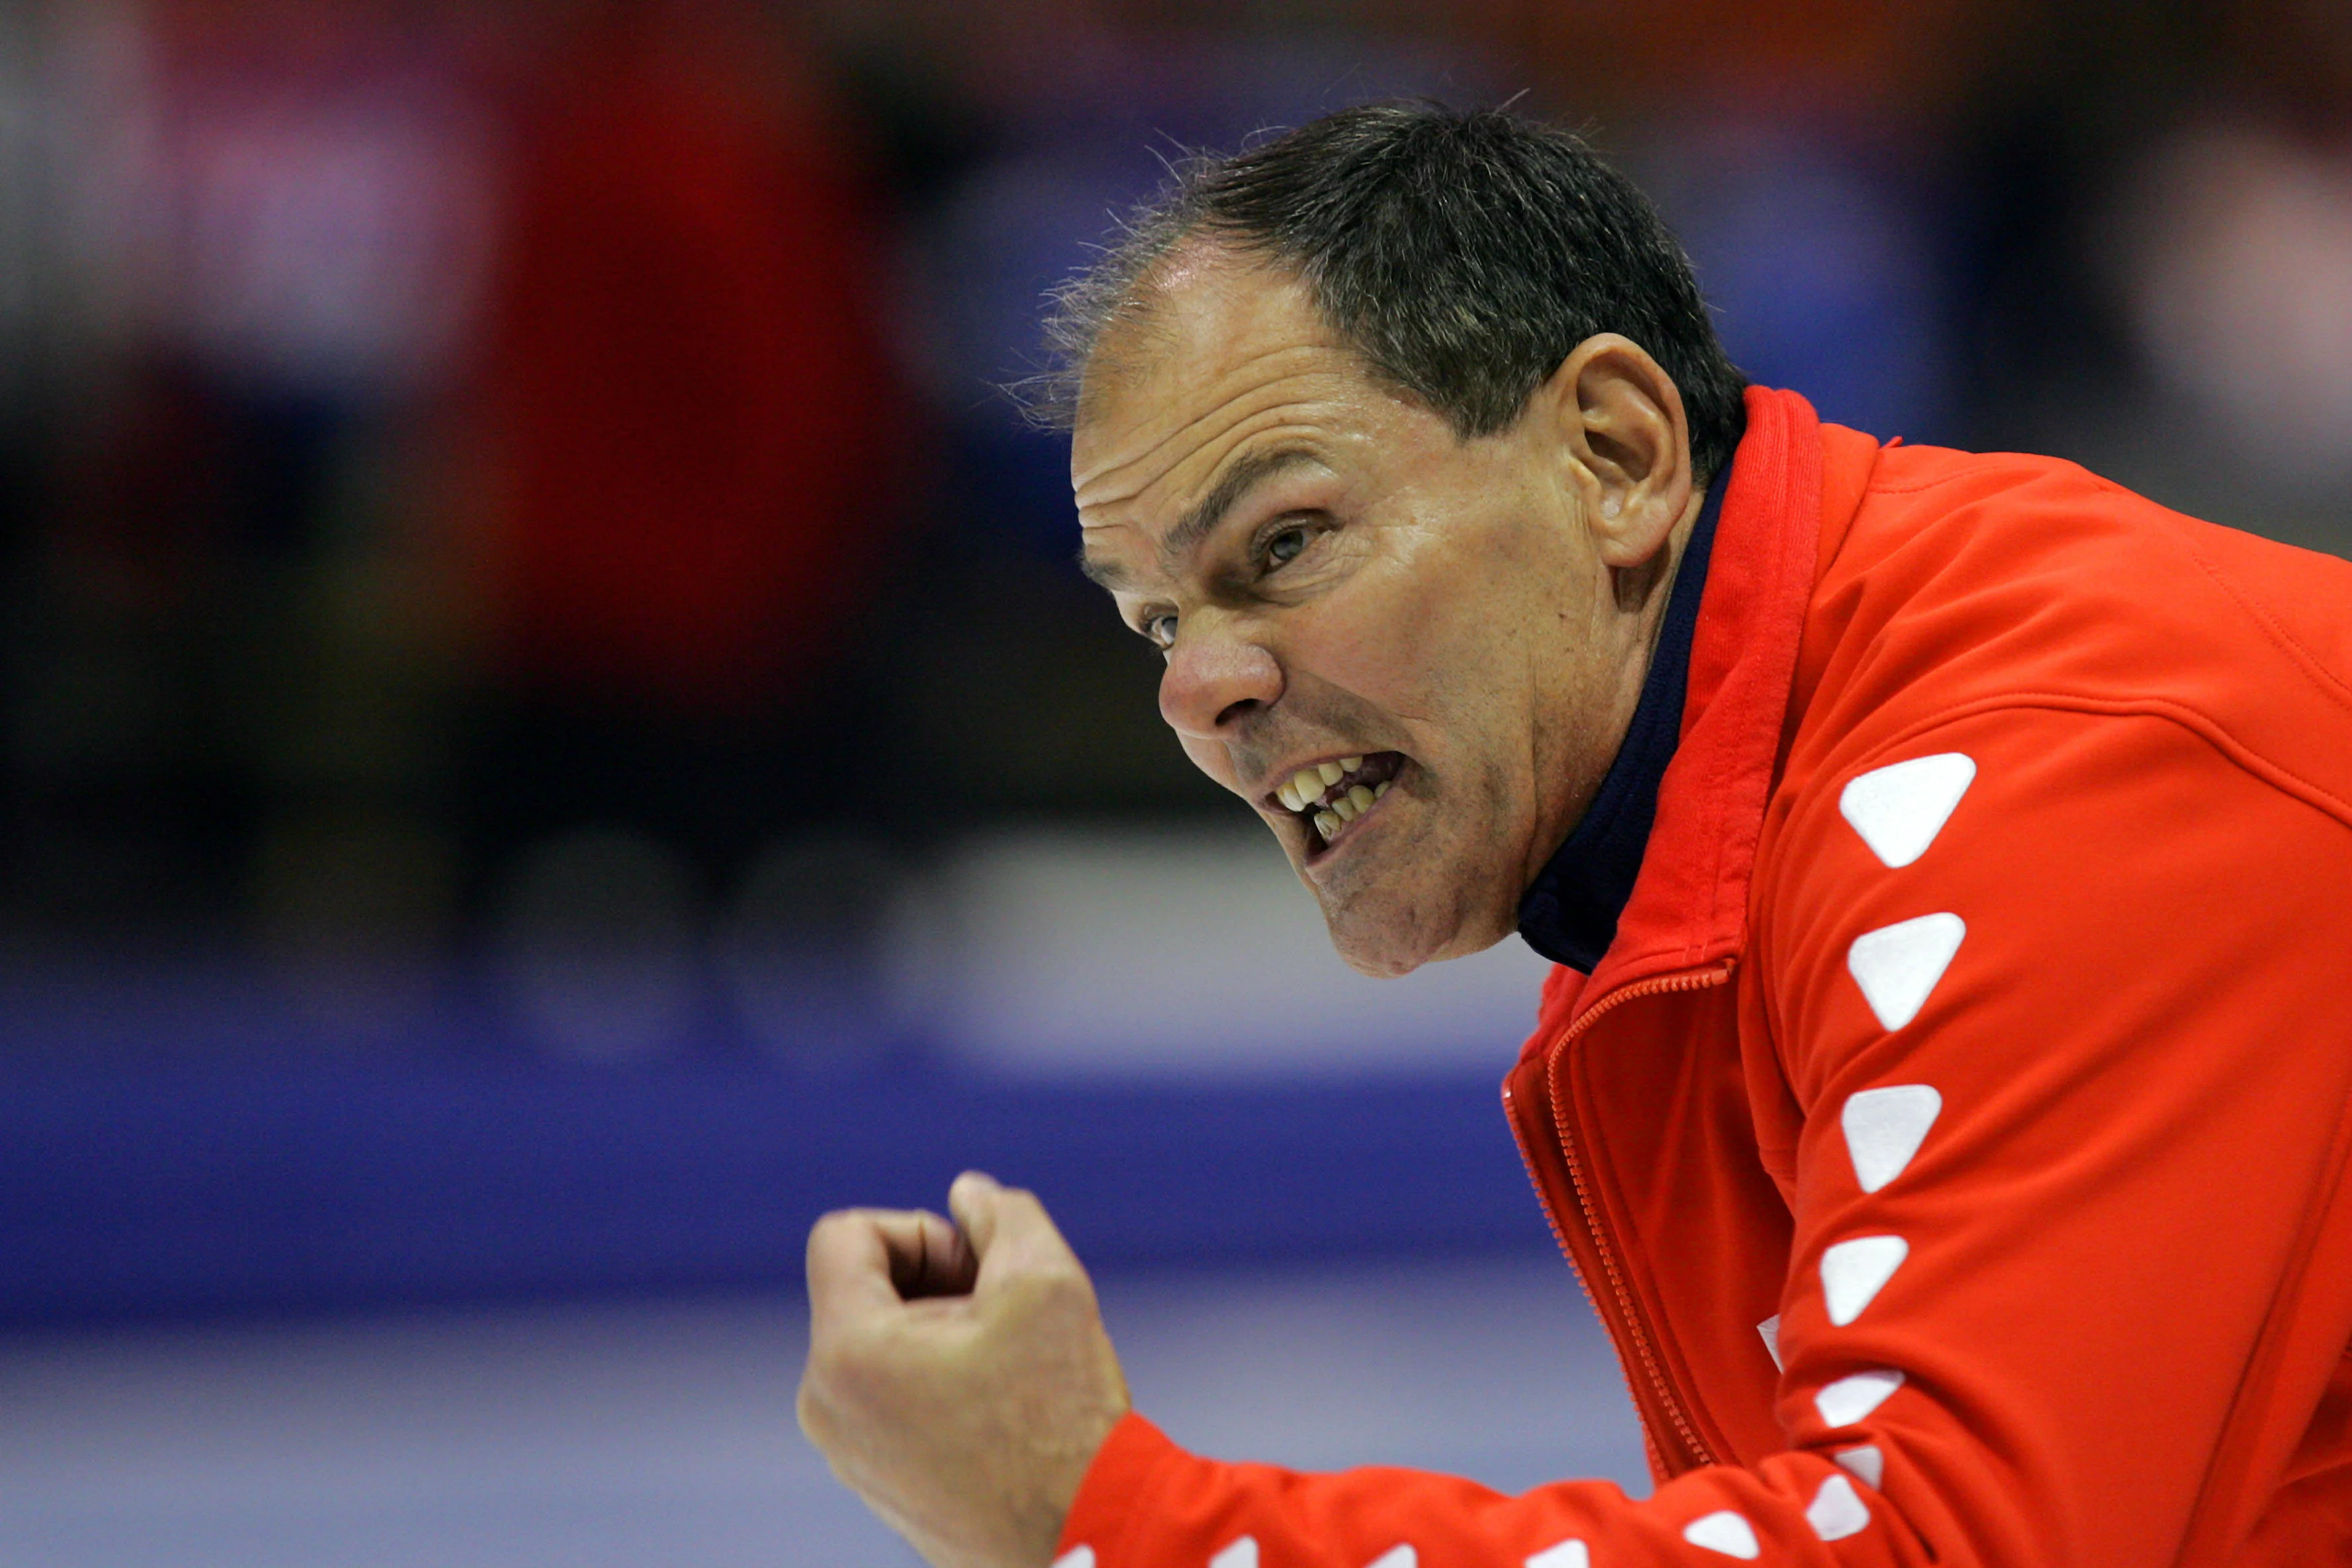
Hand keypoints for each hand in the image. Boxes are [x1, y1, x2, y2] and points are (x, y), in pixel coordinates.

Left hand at [798, 1172, 1131, 1567]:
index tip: (979, 1271)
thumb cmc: (1065, 1416)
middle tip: (1008, 1315)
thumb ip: (1001, 1214)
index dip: (920, 1230)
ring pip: (882, 1344)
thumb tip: (967, 1194)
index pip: (845, 1237)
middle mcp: (825, 1407)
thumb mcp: (1045, 1280)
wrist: (1090, 1538)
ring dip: (945, 1331)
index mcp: (847, 1353)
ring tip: (1014, 1367)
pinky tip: (1007, 1411)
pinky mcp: (877, 1485)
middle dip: (938, 1282)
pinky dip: (942, 1380)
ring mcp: (847, 1454)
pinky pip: (891, 1397)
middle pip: (864, 1290)